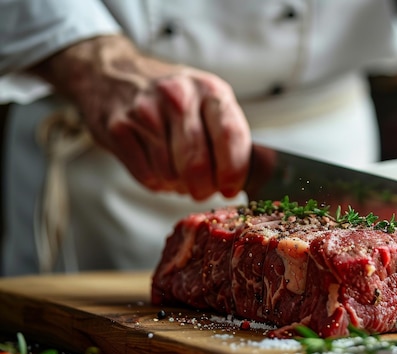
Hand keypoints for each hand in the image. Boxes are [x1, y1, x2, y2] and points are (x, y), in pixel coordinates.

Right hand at [33, 36, 250, 200]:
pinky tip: (158, 169)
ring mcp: (146, 111)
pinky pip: (146, 175)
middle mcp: (179, 96)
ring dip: (178, 185)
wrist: (112, 73)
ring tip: (178, 173)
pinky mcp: (118, 128)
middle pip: (198, 163)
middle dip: (204, 188)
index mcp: (210, 90)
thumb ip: (227, 135)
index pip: (230, 136)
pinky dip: (156, 183)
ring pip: (171, 174)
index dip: (234, 172)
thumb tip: (237, 183)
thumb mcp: (207, 100)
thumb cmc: (171, 97)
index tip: (231, 189)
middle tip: (203, 191)